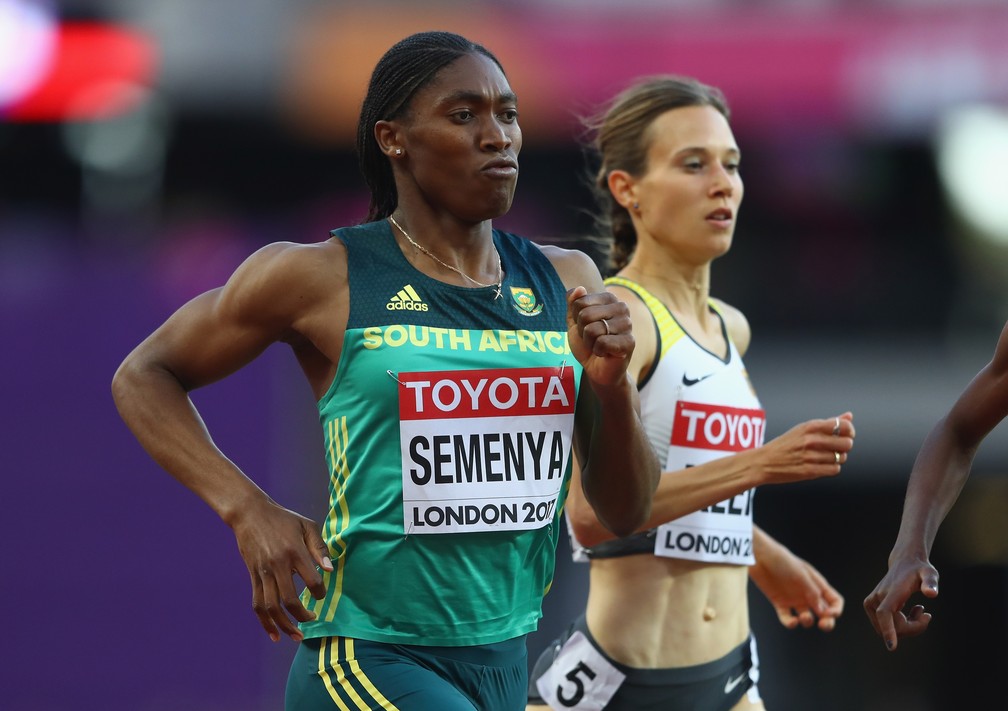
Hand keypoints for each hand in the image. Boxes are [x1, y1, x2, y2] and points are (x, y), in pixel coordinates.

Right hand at [230, 496, 333, 641]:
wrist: (250, 514)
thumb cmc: (283, 519)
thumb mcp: (306, 525)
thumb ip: (319, 547)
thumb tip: (330, 570)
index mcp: (294, 552)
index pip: (311, 581)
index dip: (319, 593)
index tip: (321, 595)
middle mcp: (277, 565)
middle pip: (289, 600)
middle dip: (302, 616)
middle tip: (311, 620)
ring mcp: (262, 573)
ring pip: (271, 607)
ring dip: (284, 625)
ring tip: (296, 636)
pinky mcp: (253, 577)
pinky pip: (258, 604)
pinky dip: (265, 622)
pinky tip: (274, 634)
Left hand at [565, 286, 633, 387]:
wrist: (597, 369)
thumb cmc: (588, 343)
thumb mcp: (574, 322)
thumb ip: (573, 303)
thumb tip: (579, 288)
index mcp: (609, 298)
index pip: (579, 302)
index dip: (576, 319)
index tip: (585, 327)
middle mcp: (622, 307)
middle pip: (585, 315)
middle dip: (582, 332)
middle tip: (592, 339)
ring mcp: (627, 324)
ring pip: (592, 330)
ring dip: (590, 343)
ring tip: (599, 346)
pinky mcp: (630, 342)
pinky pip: (602, 342)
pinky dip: (598, 351)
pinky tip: (605, 353)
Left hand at [750, 548, 844, 631]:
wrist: (760, 556)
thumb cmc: (783, 561)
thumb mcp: (802, 575)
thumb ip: (813, 593)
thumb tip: (823, 612)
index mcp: (817, 584)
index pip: (834, 601)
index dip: (836, 610)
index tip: (830, 613)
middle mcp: (807, 593)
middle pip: (823, 613)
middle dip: (827, 622)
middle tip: (823, 624)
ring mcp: (794, 599)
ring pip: (807, 618)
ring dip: (808, 621)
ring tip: (804, 617)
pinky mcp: (780, 603)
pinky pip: (788, 619)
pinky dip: (791, 623)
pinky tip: (792, 621)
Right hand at [756, 413, 854, 483]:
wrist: (764, 462)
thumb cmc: (785, 444)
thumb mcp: (803, 429)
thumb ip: (828, 423)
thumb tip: (849, 416)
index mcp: (810, 426)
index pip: (844, 426)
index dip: (850, 431)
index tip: (846, 435)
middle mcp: (811, 440)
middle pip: (846, 443)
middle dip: (845, 447)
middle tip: (836, 448)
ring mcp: (811, 456)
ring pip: (841, 458)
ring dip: (837, 458)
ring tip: (826, 457)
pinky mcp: (810, 471)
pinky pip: (834, 469)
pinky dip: (832, 468)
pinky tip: (823, 465)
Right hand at [863, 554, 937, 650]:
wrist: (904, 563)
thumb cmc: (919, 570)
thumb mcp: (930, 574)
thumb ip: (931, 583)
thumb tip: (931, 594)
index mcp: (892, 592)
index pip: (886, 613)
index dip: (889, 630)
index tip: (892, 647)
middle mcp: (877, 598)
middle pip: (893, 627)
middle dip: (914, 628)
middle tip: (927, 615)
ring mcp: (871, 603)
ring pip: (888, 630)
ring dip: (908, 627)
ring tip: (919, 611)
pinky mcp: (870, 606)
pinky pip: (885, 627)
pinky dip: (900, 625)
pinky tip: (911, 612)